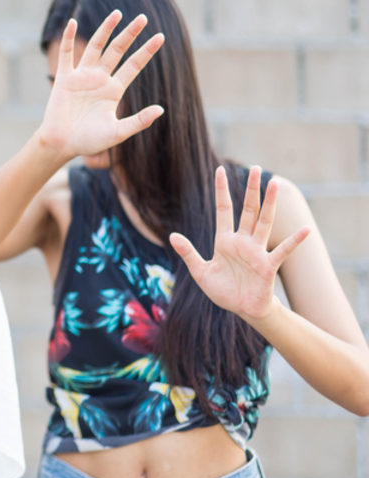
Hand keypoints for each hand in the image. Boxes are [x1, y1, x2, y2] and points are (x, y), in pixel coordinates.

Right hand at [38, 11, 165, 159]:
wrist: (62, 145)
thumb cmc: (89, 141)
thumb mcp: (118, 132)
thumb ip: (138, 121)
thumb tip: (161, 110)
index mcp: (114, 90)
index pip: (134, 65)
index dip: (146, 51)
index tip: (160, 37)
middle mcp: (100, 79)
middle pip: (117, 50)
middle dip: (129, 34)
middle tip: (142, 17)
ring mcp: (81, 77)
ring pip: (95, 47)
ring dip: (105, 30)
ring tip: (116, 14)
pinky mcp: (64, 79)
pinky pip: (66, 54)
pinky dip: (67, 38)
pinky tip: (72, 23)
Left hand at [169, 166, 309, 322]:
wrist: (242, 309)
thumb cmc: (223, 290)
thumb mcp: (200, 271)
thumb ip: (188, 253)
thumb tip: (172, 236)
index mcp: (224, 240)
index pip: (223, 208)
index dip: (221, 190)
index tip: (220, 169)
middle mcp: (242, 241)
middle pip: (247, 209)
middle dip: (251, 189)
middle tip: (256, 168)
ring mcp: (256, 251)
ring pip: (263, 221)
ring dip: (269, 203)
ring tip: (274, 184)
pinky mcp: (268, 265)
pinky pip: (283, 250)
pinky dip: (294, 240)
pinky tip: (306, 229)